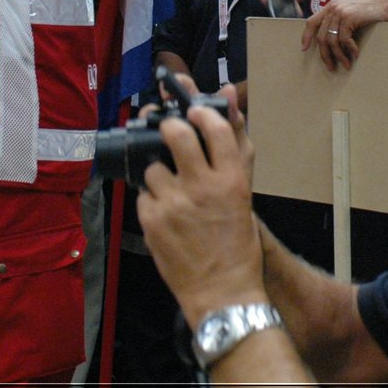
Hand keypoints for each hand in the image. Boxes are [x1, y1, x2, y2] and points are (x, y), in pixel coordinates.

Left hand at [137, 87, 266, 320]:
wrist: (223, 293)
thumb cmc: (238, 245)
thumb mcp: (244, 197)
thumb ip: (233, 150)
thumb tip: (229, 94)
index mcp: (232, 180)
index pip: (214, 127)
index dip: (201, 110)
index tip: (193, 109)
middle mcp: (202, 187)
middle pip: (175, 134)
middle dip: (167, 126)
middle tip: (167, 129)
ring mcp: (174, 204)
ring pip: (153, 167)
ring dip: (158, 172)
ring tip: (170, 188)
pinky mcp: (152, 221)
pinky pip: (143, 196)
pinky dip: (151, 200)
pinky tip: (164, 212)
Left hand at [301, 0, 387, 70]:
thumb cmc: (372, 10)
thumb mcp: (350, 11)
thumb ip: (338, 20)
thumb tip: (331, 39)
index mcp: (331, 6)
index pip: (311, 22)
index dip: (306, 36)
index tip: (304, 49)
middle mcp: (333, 8)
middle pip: (321, 36)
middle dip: (325, 54)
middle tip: (331, 66)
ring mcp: (341, 12)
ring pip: (332, 40)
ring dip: (339, 56)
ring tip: (346, 64)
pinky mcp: (350, 18)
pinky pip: (344, 39)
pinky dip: (349, 49)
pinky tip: (355, 54)